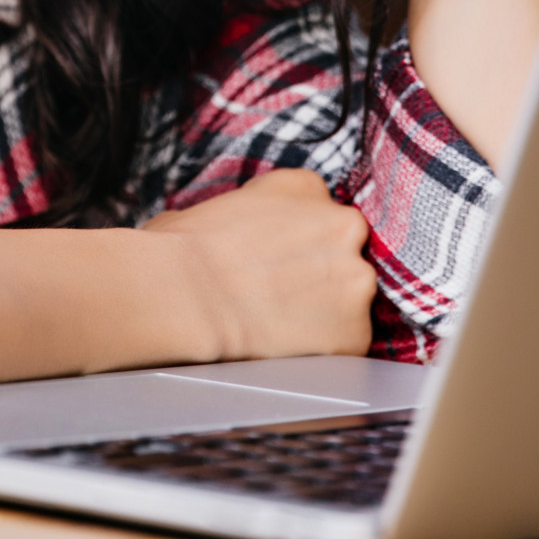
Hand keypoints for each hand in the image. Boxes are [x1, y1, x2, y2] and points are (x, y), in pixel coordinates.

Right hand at [146, 169, 375, 360]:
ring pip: (350, 300)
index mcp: (308, 188)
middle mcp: (345, 225)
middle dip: (318, 277)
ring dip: (324, 313)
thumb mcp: (221, 202)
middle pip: (344, 255)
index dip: (298, 244)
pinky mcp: (355, 331)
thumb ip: (254, 210)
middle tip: (277, 296)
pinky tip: (287, 347)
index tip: (276, 262)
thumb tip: (235, 231)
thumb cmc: (182, 250)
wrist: (184, 294)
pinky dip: (324, 350)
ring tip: (277, 324)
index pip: (320, 215)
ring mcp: (356, 279)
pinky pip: (348, 344)